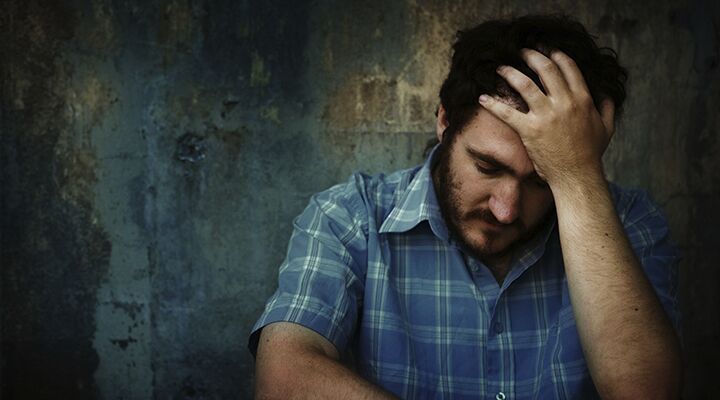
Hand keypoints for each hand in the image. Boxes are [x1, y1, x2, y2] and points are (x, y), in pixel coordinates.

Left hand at [478, 49, 614, 188]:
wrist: (577, 176)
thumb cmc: (591, 154)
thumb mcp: (606, 128)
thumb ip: (606, 108)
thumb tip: (605, 95)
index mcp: (582, 99)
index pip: (568, 67)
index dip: (556, 55)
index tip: (547, 50)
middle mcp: (564, 103)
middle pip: (546, 69)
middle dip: (532, 56)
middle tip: (522, 52)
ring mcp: (546, 116)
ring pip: (524, 84)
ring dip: (510, 72)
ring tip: (501, 68)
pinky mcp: (530, 130)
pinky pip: (507, 112)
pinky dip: (493, 104)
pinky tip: (482, 98)